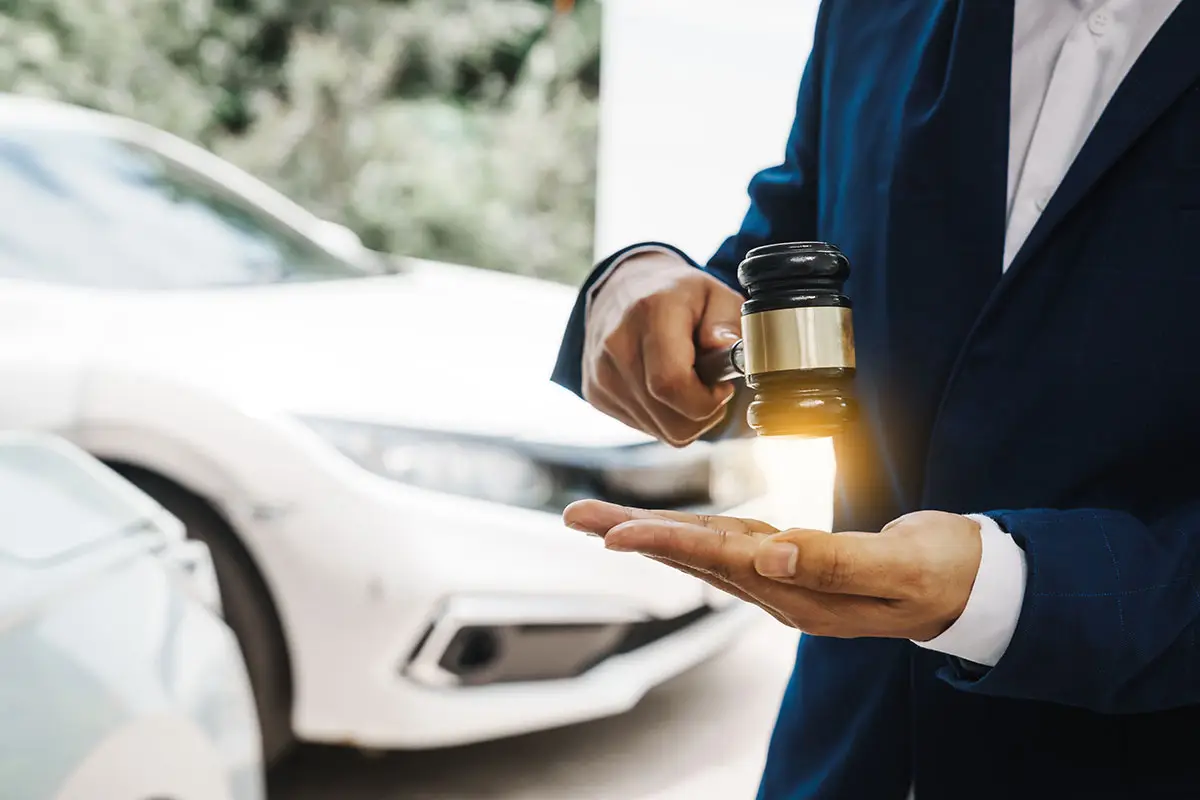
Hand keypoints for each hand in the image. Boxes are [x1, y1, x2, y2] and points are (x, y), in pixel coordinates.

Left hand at [564, 501, 982, 640]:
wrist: (970, 586)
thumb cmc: (941, 572)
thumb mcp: (896, 567)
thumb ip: (835, 563)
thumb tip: (769, 556)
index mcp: (801, 592)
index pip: (720, 561)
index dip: (667, 542)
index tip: (617, 532)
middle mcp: (782, 590)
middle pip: (693, 558)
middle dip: (633, 536)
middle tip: (577, 517)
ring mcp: (785, 580)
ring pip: (705, 552)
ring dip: (652, 535)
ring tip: (604, 521)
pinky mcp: (795, 565)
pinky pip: (730, 548)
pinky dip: (692, 534)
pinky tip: (671, 529)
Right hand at [583, 251, 743, 446]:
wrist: (622, 290)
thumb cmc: (677, 296)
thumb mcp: (715, 294)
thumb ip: (727, 322)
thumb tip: (726, 351)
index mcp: (651, 313)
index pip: (672, 384)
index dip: (706, 400)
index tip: (722, 386)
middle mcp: (618, 345)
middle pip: (670, 419)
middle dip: (702, 412)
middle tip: (710, 386)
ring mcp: (602, 373)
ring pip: (661, 431)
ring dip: (685, 416)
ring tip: (687, 382)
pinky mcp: (596, 393)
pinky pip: (645, 428)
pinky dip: (665, 416)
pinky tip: (665, 387)